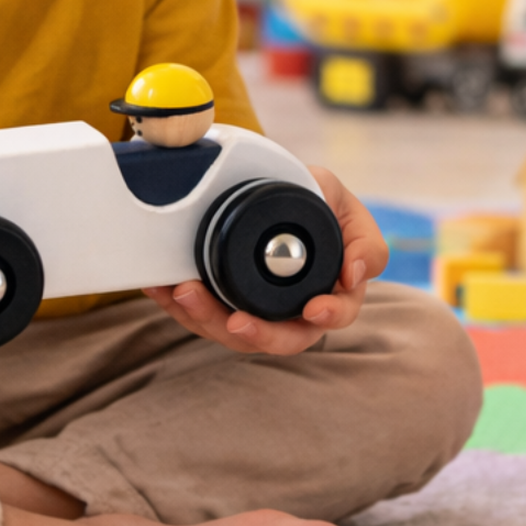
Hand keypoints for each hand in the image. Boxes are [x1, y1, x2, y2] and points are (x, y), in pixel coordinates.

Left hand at [143, 164, 387, 356]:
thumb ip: (363, 238)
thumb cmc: (316, 199)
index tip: (315, 309)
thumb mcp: (343, 204)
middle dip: (257, 335)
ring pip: (233, 332)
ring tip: (184, 291)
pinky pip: (200, 314)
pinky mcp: (220, 303)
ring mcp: (256, 309)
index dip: (328, 317)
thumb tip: (355, 274)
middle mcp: (294, 310)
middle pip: (280, 339)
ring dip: (206, 318)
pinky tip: (161, 286)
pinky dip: (178, 305)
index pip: (335, 315)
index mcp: (332, 291)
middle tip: (235, 321)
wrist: (274, 186)